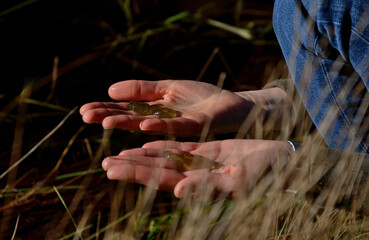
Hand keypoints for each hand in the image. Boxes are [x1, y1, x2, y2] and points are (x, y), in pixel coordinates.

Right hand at [80, 80, 252, 135]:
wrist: (233, 105)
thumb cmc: (202, 98)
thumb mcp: (168, 88)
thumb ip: (142, 89)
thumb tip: (110, 89)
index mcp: (156, 112)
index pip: (126, 109)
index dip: (106, 109)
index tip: (83, 111)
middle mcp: (163, 122)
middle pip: (133, 118)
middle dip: (110, 117)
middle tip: (85, 117)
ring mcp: (179, 126)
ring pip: (149, 125)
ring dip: (129, 123)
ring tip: (107, 122)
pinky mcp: (197, 126)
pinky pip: (176, 127)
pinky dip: (160, 126)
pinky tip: (143, 125)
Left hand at [101, 139, 293, 197]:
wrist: (278, 160)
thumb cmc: (264, 174)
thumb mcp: (238, 182)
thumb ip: (208, 187)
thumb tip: (180, 190)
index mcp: (197, 186)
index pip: (159, 180)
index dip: (135, 174)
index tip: (111, 168)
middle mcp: (192, 176)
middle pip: (155, 170)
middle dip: (131, 167)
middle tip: (104, 163)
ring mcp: (197, 164)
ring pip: (164, 159)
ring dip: (142, 157)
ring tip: (117, 154)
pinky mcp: (205, 152)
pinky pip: (179, 148)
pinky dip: (162, 145)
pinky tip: (146, 142)